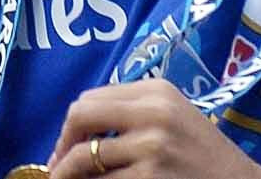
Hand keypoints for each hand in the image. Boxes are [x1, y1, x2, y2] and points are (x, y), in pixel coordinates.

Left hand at [48, 83, 260, 177]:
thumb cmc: (204, 154)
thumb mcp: (173, 114)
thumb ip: (132, 109)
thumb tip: (77, 125)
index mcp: (155, 90)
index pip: (91, 98)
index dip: (72, 123)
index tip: (66, 142)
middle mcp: (152, 112)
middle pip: (81, 116)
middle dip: (62, 143)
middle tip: (56, 164)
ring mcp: (152, 147)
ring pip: (87, 156)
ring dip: (68, 172)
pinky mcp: (152, 178)